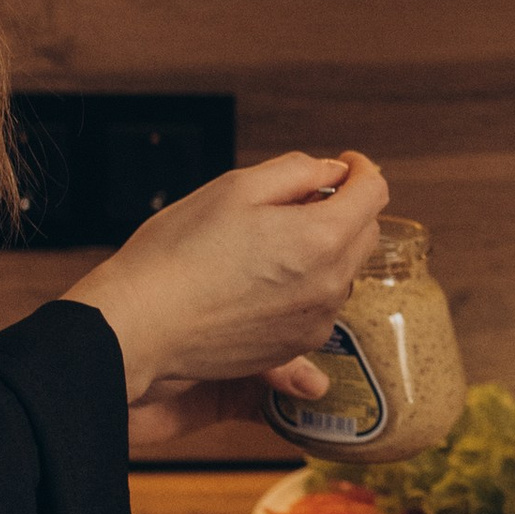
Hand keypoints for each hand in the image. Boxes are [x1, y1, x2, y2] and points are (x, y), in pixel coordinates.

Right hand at [64, 149, 390, 413]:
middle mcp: (330, 285)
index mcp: (321, 238)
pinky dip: (305, 286)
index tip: (344, 166)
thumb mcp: (236, 188)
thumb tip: (333, 172)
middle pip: (364, 233)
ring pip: (342, 271)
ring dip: (323, 251)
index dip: (360, 169)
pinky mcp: (295, 347)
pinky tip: (260, 280)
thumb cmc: (177, 255)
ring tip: (268, 245)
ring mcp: (315, 321)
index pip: (374, 192)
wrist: (140, 326)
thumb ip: (297, 172)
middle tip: (295, 201)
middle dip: (342, 210)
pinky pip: (319, 306)